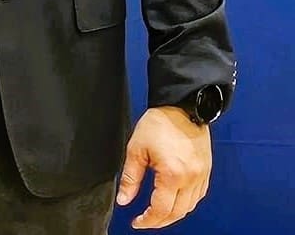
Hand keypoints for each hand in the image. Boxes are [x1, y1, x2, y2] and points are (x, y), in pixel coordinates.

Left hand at [117, 106, 212, 227]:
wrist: (182, 108)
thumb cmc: (158, 124)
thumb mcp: (136, 149)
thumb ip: (130, 178)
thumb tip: (124, 200)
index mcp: (173, 175)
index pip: (161, 209)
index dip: (148, 220)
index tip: (137, 223)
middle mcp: (191, 180)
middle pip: (177, 213)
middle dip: (160, 221)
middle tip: (145, 221)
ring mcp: (202, 177)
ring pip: (190, 208)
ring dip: (174, 214)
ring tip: (157, 213)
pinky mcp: (206, 172)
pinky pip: (198, 197)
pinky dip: (186, 204)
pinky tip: (174, 201)